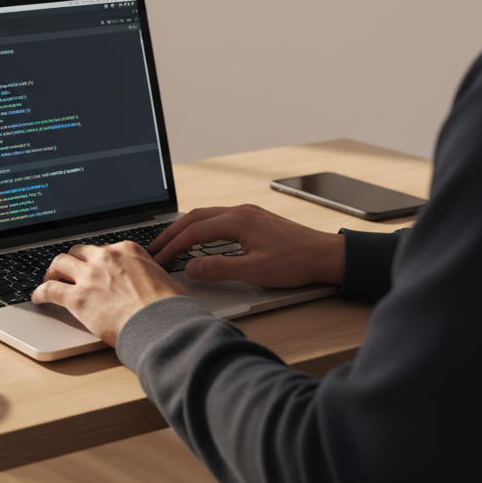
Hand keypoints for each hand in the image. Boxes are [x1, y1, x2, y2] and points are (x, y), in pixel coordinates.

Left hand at [31, 242, 186, 346]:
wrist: (162, 324)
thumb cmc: (169, 308)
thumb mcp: (167, 281)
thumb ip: (154, 277)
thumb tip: (160, 285)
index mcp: (127, 251)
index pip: (103, 248)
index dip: (95, 260)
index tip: (93, 267)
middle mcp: (106, 258)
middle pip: (78, 251)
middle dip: (72, 262)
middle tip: (68, 272)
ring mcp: (90, 276)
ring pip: (59, 263)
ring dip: (53, 272)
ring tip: (50, 281)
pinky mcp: (77, 297)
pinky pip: (50, 289)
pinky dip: (40, 292)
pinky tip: (38, 298)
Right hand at [148, 204, 344, 287]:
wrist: (326, 255)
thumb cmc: (297, 262)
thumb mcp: (255, 270)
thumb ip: (219, 269)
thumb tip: (191, 268)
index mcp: (238, 220)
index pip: (194, 231)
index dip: (173, 245)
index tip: (159, 257)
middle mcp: (240, 211)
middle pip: (195, 217)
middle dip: (172, 232)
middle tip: (155, 247)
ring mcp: (247, 213)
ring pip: (206, 215)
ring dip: (185, 228)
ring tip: (170, 242)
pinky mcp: (254, 219)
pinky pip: (218, 218)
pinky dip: (201, 227)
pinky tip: (198, 237)